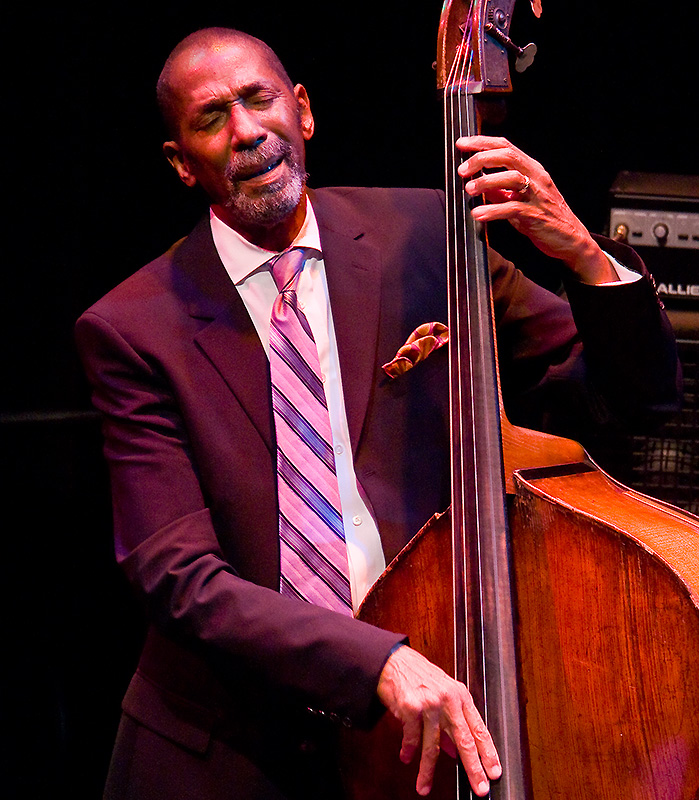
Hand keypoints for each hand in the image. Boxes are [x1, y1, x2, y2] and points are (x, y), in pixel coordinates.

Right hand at [376, 645, 501, 795]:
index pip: (479, 729)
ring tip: (425, 786)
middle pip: (464, 740)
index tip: (494, 771)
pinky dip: (409, 750)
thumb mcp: (441, 694)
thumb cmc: (419, 675)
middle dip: (473, 768)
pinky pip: (412, 737)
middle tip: (479, 788)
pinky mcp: (411, 707)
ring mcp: (430, 703)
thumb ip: (451, 721)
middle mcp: (448, 699)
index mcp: (460, 696)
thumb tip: (455, 751)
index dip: (488, 752)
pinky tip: (406, 756)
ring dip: (428, 770)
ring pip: (433, 745)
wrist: (393, 660)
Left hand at [456, 135, 617, 283]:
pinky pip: (512, 209)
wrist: (570, 238)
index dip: (482, 142)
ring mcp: (537, 195)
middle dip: (482, 159)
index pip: (505, 146)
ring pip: (512, 178)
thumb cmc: (544, 217)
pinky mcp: (536, 215)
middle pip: (507, 156)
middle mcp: (535, 177)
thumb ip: (500, 191)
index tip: (462, 144)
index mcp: (531, 169)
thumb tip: (478, 184)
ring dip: (486, 182)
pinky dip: (493, 211)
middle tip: (462, 170)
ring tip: (468, 190)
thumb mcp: (519, 199)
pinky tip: (478, 214)